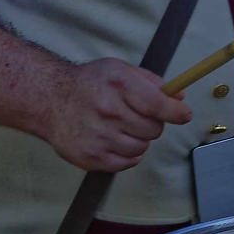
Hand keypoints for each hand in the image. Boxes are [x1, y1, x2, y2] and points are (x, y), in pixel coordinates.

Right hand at [46, 58, 192, 171]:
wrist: (50, 100)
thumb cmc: (88, 84)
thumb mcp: (120, 70)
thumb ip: (152, 82)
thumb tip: (179, 97)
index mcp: (118, 85)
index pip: (158, 104)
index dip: (176, 112)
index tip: (184, 114)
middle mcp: (108, 111)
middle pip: (153, 129)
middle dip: (153, 123)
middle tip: (138, 116)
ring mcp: (99, 136)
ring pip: (142, 148)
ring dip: (139, 139)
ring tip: (123, 127)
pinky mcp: (91, 157)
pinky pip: (126, 163)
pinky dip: (128, 155)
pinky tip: (116, 140)